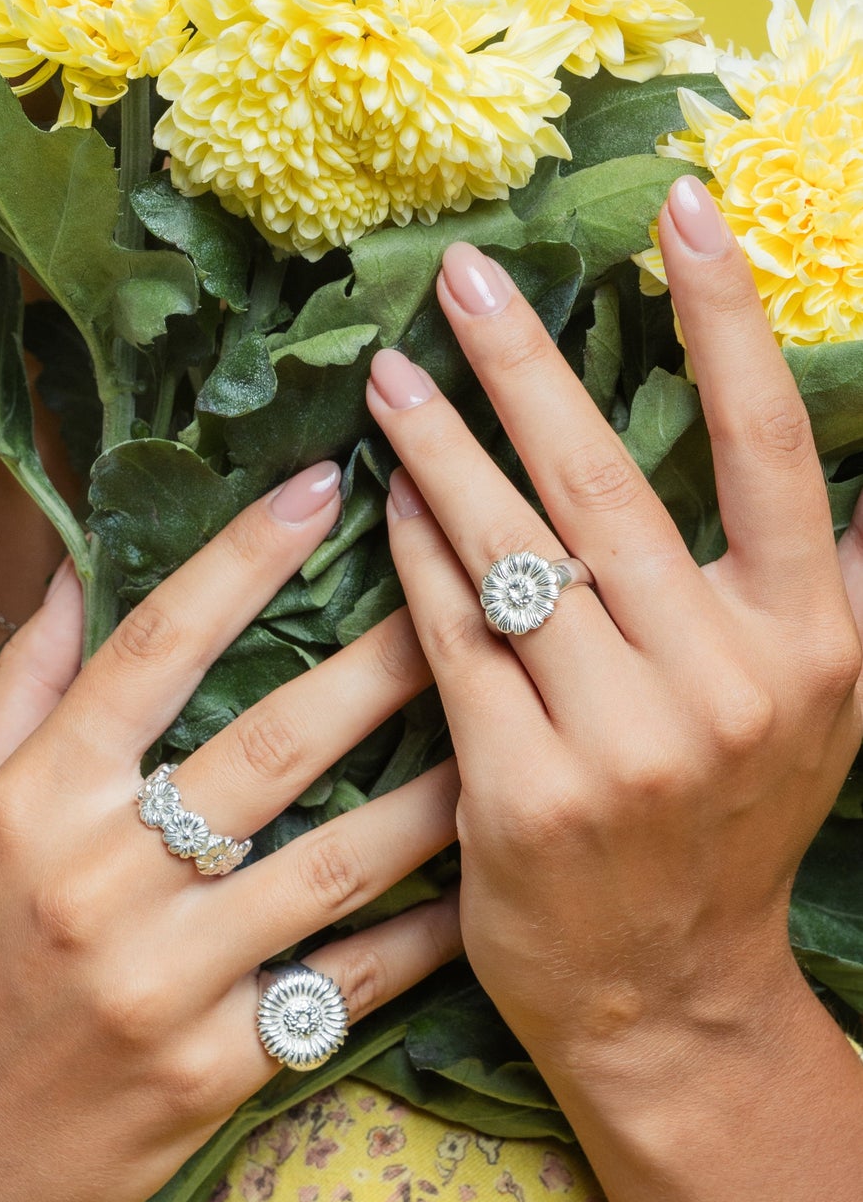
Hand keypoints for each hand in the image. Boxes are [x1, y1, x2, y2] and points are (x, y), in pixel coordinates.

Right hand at [0, 467, 464, 1201]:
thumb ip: (16, 686)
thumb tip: (73, 564)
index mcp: (33, 800)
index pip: (152, 649)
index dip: (242, 559)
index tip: (323, 484)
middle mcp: (99, 877)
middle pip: (269, 745)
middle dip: (381, 660)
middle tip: (473, 587)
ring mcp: (163, 978)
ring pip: (333, 864)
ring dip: (436, 792)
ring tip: (515, 728)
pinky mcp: (214, 1066)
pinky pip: (344, 985)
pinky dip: (420, 935)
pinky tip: (483, 885)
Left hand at [364, 174, 862, 1065]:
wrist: (667, 990)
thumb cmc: (727, 822)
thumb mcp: (814, 704)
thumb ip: (828, 575)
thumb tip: (852, 437)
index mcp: (811, 639)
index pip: (770, 448)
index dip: (727, 320)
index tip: (678, 210)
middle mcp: (724, 680)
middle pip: (605, 485)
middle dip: (526, 368)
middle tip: (461, 278)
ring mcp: (620, 739)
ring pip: (513, 555)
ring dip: (445, 454)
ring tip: (392, 380)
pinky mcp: (521, 789)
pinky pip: (454, 639)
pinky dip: (416, 562)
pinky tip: (385, 502)